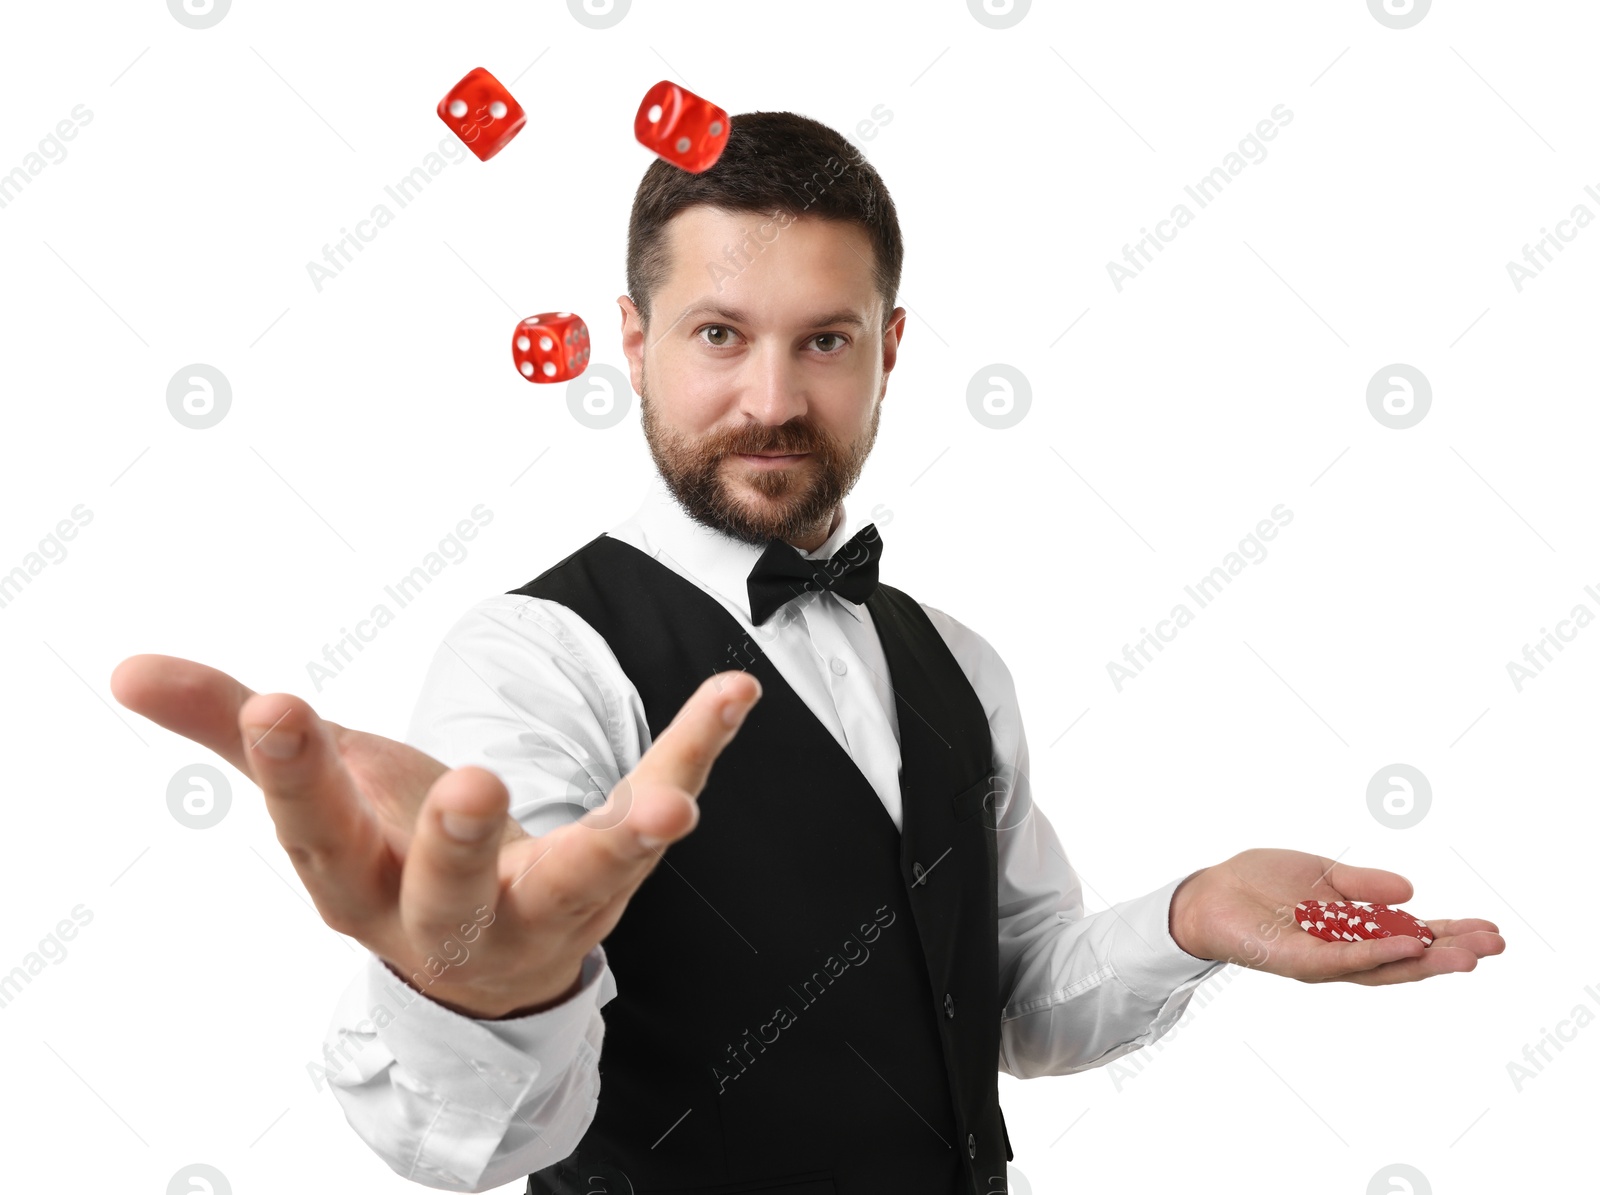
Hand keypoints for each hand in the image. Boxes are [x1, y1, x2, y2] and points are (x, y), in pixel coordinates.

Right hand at [110, 654, 761, 1016]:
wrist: (482, 956)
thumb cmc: (387, 858)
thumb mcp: (317, 797)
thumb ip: (231, 730)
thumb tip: (127, 667)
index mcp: (357, 885)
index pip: (315, 838)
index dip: (292, 779)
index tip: (276, 706)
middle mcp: (449, 915)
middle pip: (447, 890)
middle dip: (454, 845)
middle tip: (472, 784)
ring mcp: (543, 906)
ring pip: (581, 882)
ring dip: (625, 842)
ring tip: (670, 805)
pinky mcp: (614, 873)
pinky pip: (657, 801)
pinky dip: (697, 748)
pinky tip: (736, 688)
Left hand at [1168, 848, 1505, 985]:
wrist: (1208, 894)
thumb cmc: (1261, 885)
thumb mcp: (1323, 876)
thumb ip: (1364, 886)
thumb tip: (1413, 890)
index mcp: (1353, 931)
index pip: (1411, 935)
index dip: (1450, 934)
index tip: (1491, 929)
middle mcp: (1344, 952)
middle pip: (1407, 957)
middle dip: (1451, 952)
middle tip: (1496, 946)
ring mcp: (1323, 960)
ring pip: (1382, 965)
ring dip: (1424, 958)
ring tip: (1467, 954)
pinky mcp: (1297, 960)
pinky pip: (1341, 958)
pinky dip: (1376, 952)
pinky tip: (1407, 943)